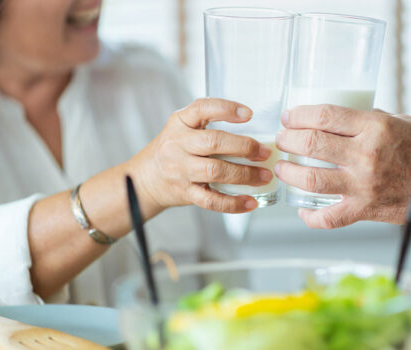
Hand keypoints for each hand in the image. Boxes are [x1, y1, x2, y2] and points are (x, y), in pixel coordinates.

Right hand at [128, 98, 272, 213]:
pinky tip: (250, 201)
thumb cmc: (175, 150)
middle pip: (213, 142)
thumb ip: (210, 125)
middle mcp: (177, 144)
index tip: (249, 114)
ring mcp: (180, 170)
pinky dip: (233, 203)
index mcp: (180, 122)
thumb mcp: (184, 128)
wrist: (145, 178)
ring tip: (264, 175)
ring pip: (215, 171)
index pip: (201, 108)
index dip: (226, 109)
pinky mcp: (185, 193)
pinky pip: (211, 200)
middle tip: (265, 152)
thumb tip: (256, 130)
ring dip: (245, 174)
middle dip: (244, 147)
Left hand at [274, 105, 410, 228]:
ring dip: (290, 172)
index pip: (325, 116)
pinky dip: (310, 217)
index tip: (290, 116)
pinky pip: (329, 218)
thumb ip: (371, 120)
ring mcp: (364, 186)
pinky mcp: (366, 210)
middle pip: (311, 144)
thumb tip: (342, 121)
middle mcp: (367, 156)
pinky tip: (301, 210)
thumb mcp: (404, 121)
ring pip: (311, 179)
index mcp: (377, 128)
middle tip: (282, 138)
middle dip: (289, 139)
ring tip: (283, 167)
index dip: (300, 114)